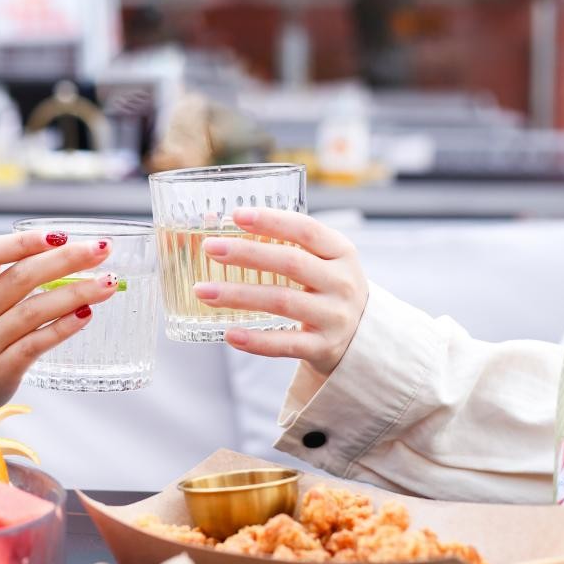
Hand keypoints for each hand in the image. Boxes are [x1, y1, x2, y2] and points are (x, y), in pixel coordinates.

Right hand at [0, 229, 117, 447]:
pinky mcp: (3, 368)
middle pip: (21, 278)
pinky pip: (37, 343)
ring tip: (107, 283)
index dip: (21, 242)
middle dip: (66, 260)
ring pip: (34, 310)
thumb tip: (77, 255)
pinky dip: (64, 327)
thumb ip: (17, 279)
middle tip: (101, 249)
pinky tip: (87, 315)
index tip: (59, 234)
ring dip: (75, 293)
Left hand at [192, 209, 367, 378]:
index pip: (306, 230)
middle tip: (210, 248)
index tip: (237, 215)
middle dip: (246, 254)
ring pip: (282, 301)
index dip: (271, 221)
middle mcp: (342, 283)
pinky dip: (255, 340)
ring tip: (203, 291)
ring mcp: (334, 317)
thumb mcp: (320, 262)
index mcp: (341, 252)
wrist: (360, 337)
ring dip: (238, 295)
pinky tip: (229, 333)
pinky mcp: (323, 347)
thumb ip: (281, 244)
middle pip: (291, 263)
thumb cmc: (326, 288)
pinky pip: (285, 344)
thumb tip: (216, 224)